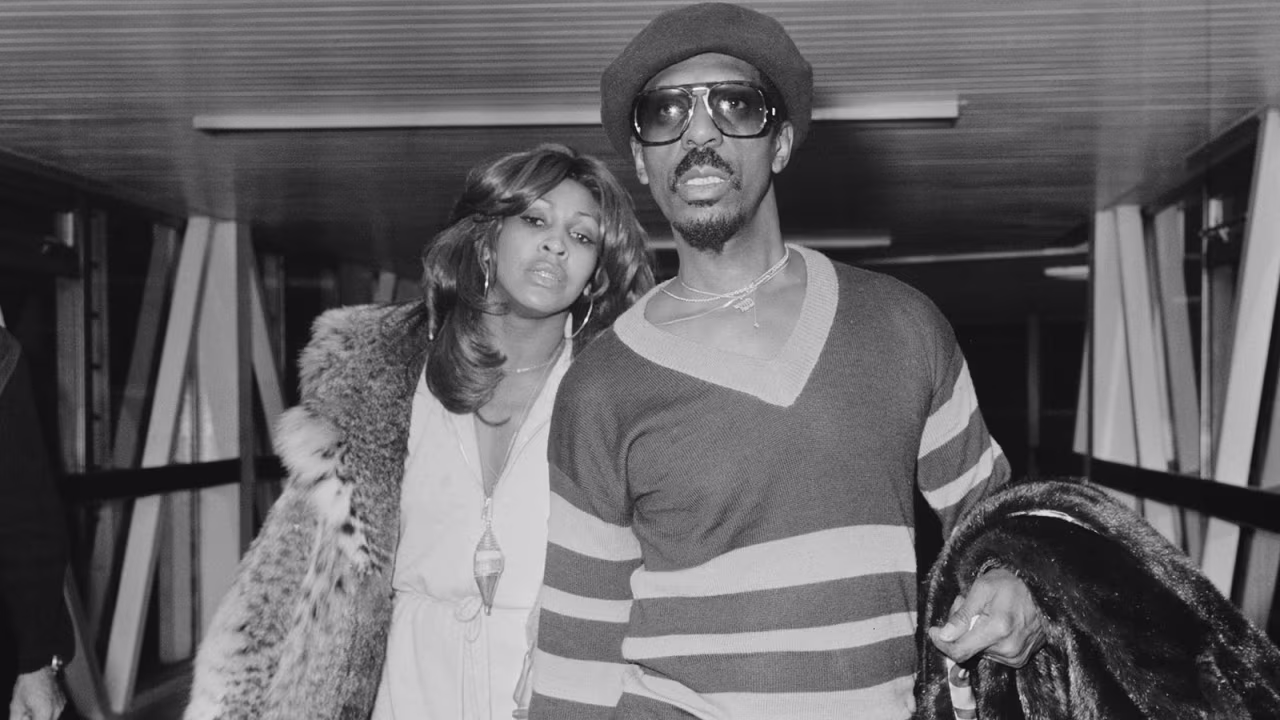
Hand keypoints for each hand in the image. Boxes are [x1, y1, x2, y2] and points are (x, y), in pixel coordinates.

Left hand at [9, 667, 65, 719]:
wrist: (38, 667)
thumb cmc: (28, 683)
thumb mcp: (15, 706)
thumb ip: (17, 719)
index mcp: (45, 713)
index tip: (25, 718)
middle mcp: (56, 710)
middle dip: (36, 719)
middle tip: (26, 714)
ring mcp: (61, 705)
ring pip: (52, 718)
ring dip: (42, 717)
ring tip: (32, 707)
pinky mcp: (62, 700)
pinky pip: (54, 712)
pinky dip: (46, 711)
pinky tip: (38, 703)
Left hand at [927, 567, 1044, 666]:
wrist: (1043, 589)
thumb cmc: (1011, 583)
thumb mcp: (982, 588)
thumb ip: (962, 615)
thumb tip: (943, 635)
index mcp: (997, 630)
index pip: (959, 651)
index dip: (941, 642)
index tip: (933, 630)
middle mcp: (1008, 648)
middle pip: (967, 649)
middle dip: (960, 629)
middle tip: (965, 604)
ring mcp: (1016, 656)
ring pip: (978, 650)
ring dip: (973, 633)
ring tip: (983, 611)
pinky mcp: (1020, 659)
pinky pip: (991, 653)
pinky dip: (986, 639)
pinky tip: (993, 622)